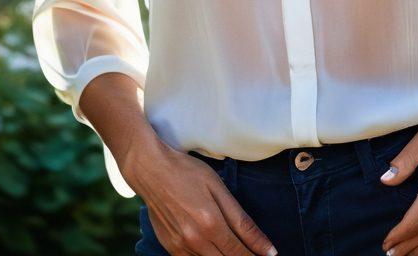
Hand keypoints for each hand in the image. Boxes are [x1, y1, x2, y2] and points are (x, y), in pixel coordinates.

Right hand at [130, 143, 277, 255]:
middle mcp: (195, 241)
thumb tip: (267, 247)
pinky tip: (214, 248)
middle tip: (255, 252)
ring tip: (236, 247)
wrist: (150, 170)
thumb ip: (242, 220)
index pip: (240, 253)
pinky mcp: (170, 248)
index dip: (257, 255)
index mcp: (210, 224)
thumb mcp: (218, 188)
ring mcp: (180, 247)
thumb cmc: (186, 172)